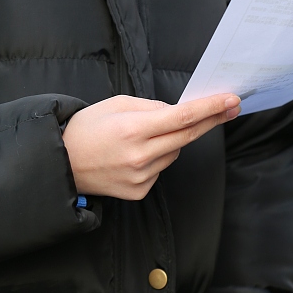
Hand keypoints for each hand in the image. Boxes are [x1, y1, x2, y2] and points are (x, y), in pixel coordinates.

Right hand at [62, 94, 240, 200]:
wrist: (62, 164)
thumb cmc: (86, 129)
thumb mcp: (116, 104)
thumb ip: (151, 106)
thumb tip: (178, 112)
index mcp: (133, 129)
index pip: (182, 117)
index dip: (210, 108)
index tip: (230, 100)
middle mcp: (140, 156)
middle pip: (188, 136)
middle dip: (212, 120)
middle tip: (230, 107)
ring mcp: (141, 177)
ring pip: (174, 152)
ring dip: (172, 139)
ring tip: (144, 136)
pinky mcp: (140, 191)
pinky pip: (161, 169)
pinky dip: (157, 157)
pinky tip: (134, 155)